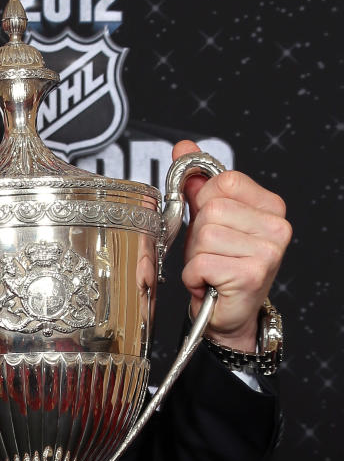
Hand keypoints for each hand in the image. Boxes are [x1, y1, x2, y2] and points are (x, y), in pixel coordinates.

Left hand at [177, 139, 290, 350]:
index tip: (213, 225)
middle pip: (211, 210)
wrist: (229, 314)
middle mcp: (277, 226)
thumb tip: (184, 147)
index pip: (224, 181)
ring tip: (212, 269)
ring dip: (196, 258)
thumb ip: (198, 183)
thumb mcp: (209, 219)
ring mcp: (268, 250)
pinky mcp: (252, 274)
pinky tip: (210, 283)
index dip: (204, 203)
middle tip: (211, 254)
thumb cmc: (221, 265)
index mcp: (270, 205)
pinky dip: (194, 277)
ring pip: (204, 236)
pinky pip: (201, 263)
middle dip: (198, 235)